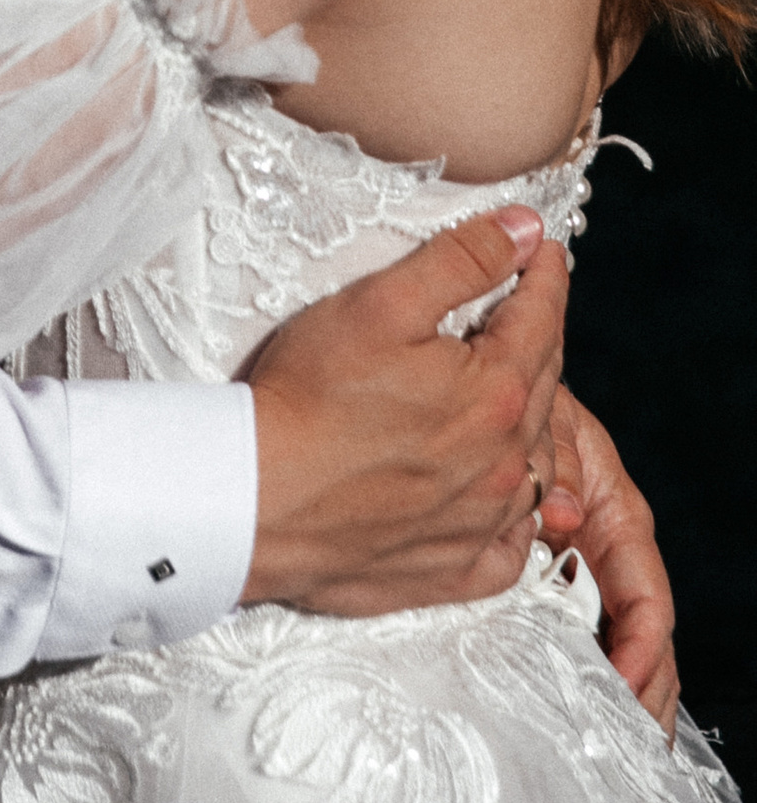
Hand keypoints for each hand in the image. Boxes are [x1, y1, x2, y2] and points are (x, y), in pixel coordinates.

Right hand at [242, 209, 564, 613]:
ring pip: (536, 464)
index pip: (541, 318)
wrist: (257, 499)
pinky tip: (498, 497)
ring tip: (508, 394)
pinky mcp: (454, 571)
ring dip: (532, 422)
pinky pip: (513, 546)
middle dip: (537, 338)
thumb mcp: (381, 304)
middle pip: (544, 385)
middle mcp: (505, 464)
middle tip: (523, 308)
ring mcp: (484, 523)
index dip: (544, 275)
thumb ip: (461, 260)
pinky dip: (517, 518)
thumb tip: (525, 231)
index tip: (544, 250)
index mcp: (496, 393)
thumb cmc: (309, 397)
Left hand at [545, 385, 679, 733]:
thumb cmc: (521, 395)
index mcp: (614, 511)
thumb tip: (562, 514)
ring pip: (618, 642)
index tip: (626, 684)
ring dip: (625, 696)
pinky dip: (588, 675)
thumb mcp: (546, 415)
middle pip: (643, 635)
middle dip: (645, 694)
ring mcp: (582, 566)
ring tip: (620, 749)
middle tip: (631, 746)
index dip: (641, 645)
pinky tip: (581, 713)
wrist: (489, 383)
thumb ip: (554, 456)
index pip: (646, 593)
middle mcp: (606, 547)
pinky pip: (578, 632)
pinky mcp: (551, 575)